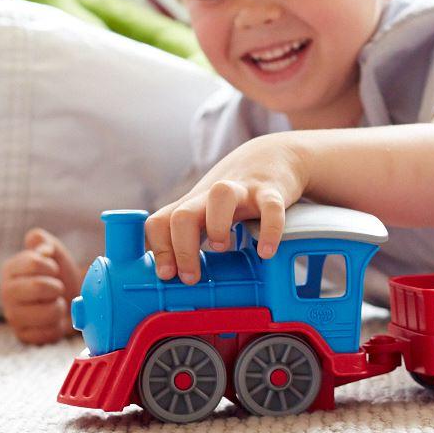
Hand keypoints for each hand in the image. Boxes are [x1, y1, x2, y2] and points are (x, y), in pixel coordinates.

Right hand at [1, 229, 82, 344]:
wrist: (67, 302)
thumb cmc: (58, 276)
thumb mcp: (54, 253)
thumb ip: (45, 243)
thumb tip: (43, 249)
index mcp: (11, 269)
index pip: (33, 262)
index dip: (51, 266)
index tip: (53, 270)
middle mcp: (7, 293)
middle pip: (38, 287)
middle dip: (56, 287)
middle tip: (56, 288)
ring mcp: (13, 316)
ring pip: (48, 312)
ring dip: (60, 307)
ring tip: (54, 303)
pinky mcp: (23, 336)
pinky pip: (49, 333)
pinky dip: (58, 326)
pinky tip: (52, 320)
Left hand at [144, 135, 306, 282]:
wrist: (275, 154)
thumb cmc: (236, 194)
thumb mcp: (206, 210)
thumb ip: (189, 236)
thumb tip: (171, 275)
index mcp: (193, 205)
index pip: (159, 223)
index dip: (159, 250)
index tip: (168, 275)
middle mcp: (211, 196)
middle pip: (183, 215)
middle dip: (182, 250)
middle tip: (192, 278)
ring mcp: (242, 190)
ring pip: (221, 196)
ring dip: (217, 226)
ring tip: (223, 248)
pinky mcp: (272, 190)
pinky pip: (270, 207)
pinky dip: (269, 230)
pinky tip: (266, 252)